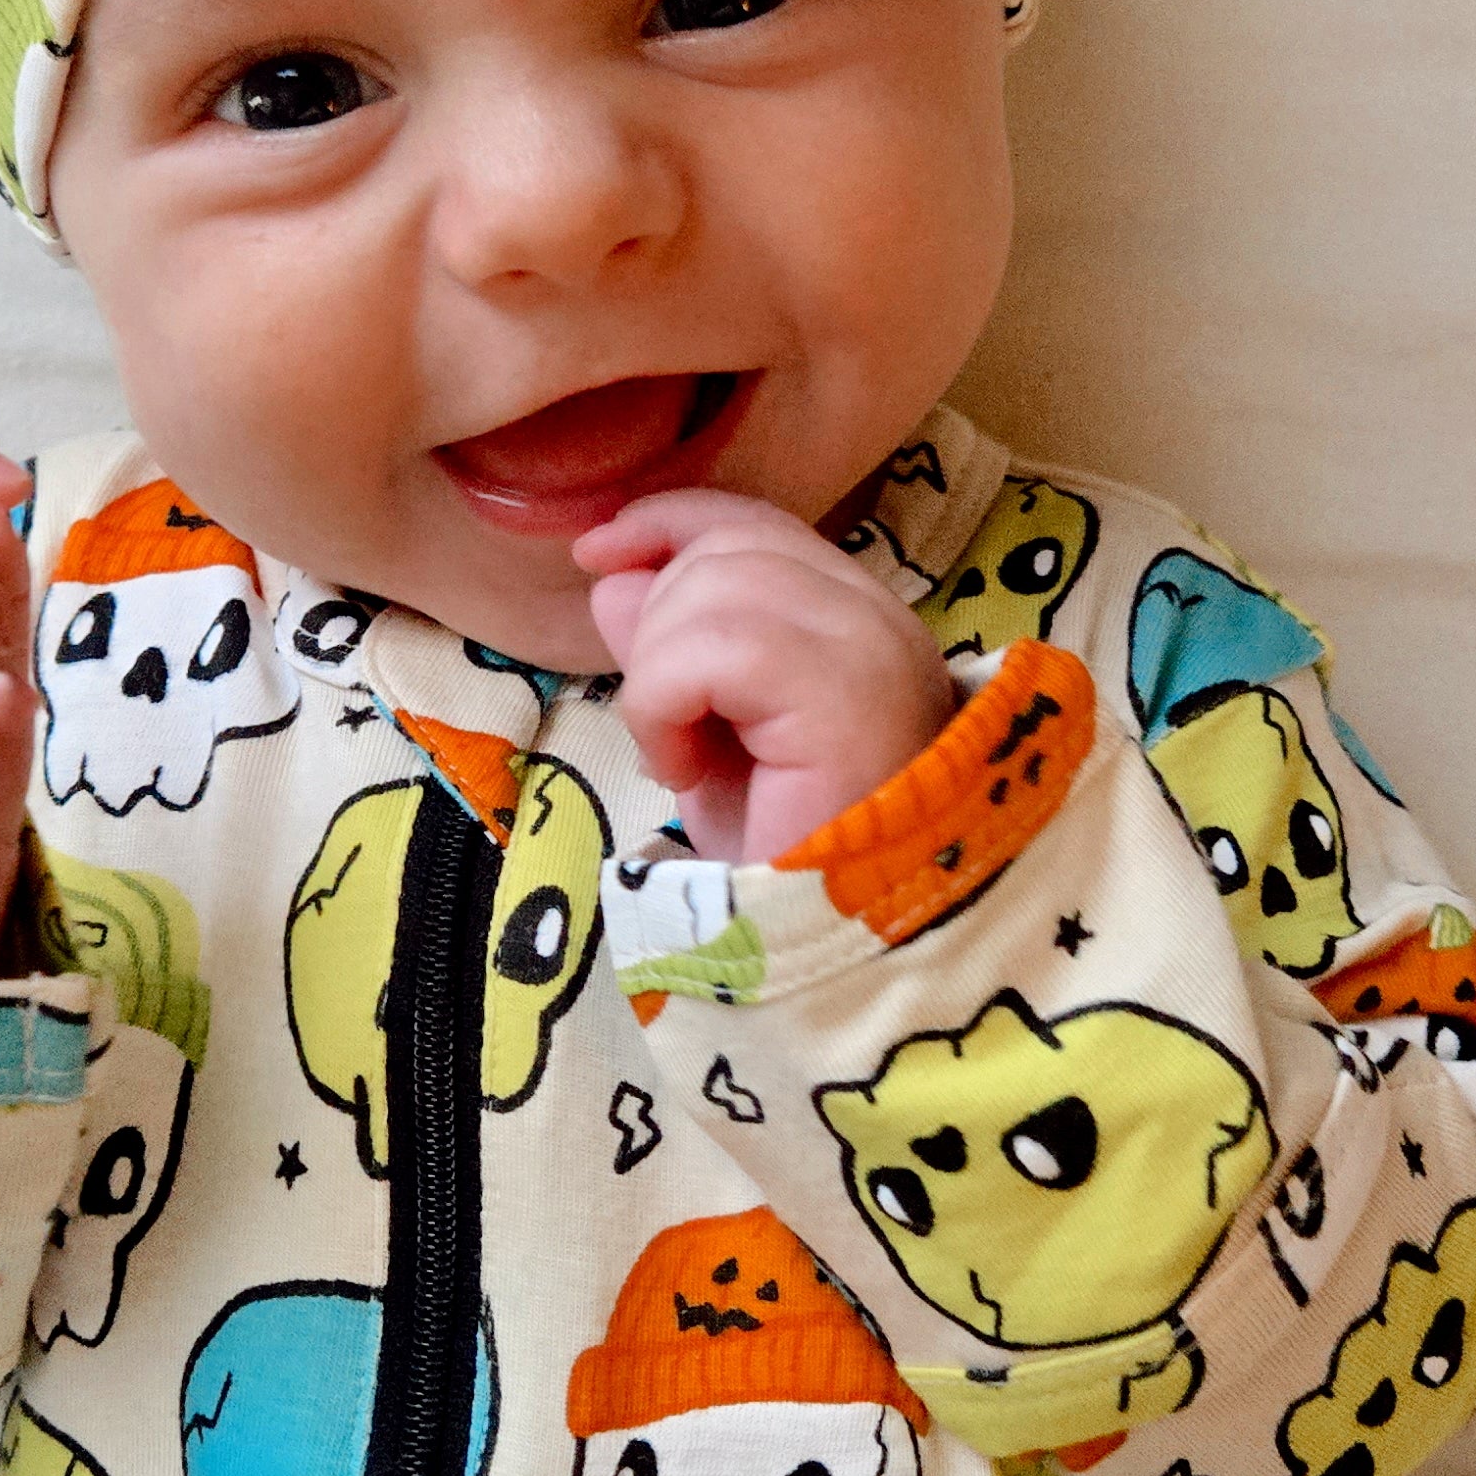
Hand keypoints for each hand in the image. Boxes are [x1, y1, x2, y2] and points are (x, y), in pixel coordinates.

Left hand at [576, 491, 959, 864]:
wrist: (832, 954)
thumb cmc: (783, 858)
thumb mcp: (705, 739)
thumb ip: (668, 649)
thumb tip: (615, 574)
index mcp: (856, 621)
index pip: (757, 524)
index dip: (669, 522)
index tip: (595, 553)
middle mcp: (880, 619)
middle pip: (727, 549)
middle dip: (659, 629)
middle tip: (670, 732)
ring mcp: (871, 648)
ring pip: (713, 585)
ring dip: (660, 676)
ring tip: (681, 757)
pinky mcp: (846, 689)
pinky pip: (710, 646)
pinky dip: (666, 704)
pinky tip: (684, 770)